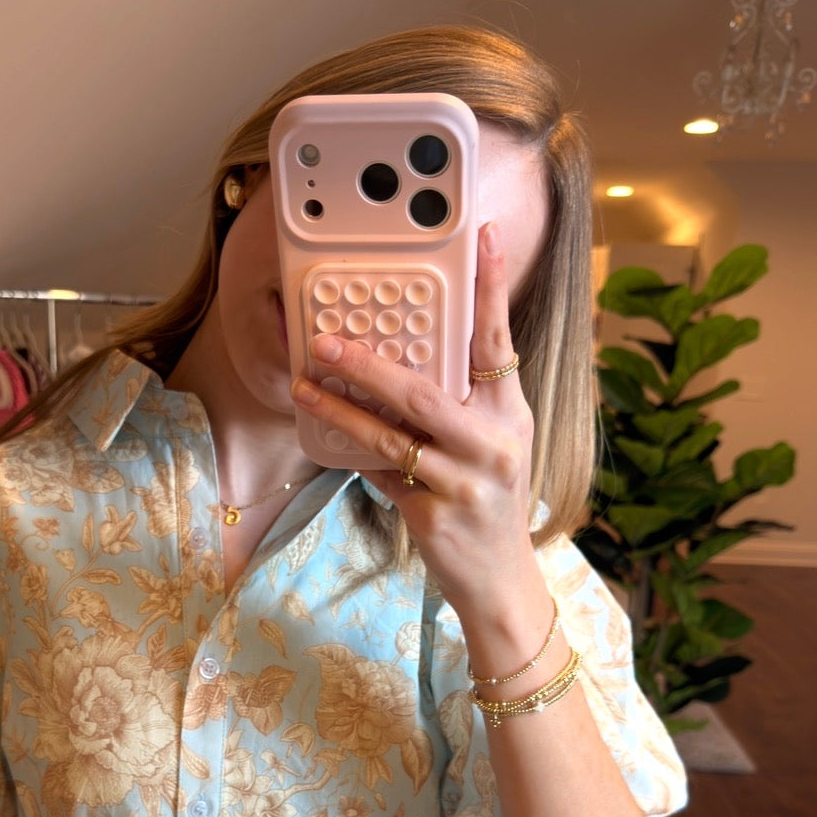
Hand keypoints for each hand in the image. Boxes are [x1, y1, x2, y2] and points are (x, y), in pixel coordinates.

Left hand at [291, 221, 538, 617]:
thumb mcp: (494, 447)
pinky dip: (356, 455)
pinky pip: (382, 474)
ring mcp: (463, 482)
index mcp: (510, 415)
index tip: (477, 236)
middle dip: (369, 364)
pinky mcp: (433, 516)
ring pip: (391, 436)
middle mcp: (492, 444)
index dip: (488, 288)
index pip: (499, 340)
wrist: (499, 580)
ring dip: (342, 409)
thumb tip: (409, 359)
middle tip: (326, 340)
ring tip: (305, 385)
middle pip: (424, 391)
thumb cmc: (490, 504)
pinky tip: (329, 434)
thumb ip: (466, 404)